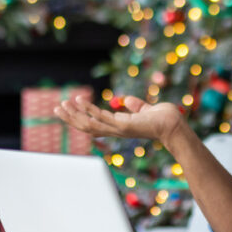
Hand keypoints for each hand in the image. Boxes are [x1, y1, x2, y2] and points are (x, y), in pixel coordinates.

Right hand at [53, 94, 184, 143]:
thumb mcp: (145, 110)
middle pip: (86, 127)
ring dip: (74, 115)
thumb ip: (136, 106)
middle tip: (56, 108)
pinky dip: (88, 109)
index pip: (94, 124)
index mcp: (119, 126)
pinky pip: (101, 119)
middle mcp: (115, 130)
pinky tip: (79, 100)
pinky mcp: (123, 126)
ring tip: (62, 105)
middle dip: (70, 118)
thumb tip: (128, 101)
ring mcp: (118, 129)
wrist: (174, 125)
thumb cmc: (163, 118)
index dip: (80, 117)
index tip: (69, 107)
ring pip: (88, 125)